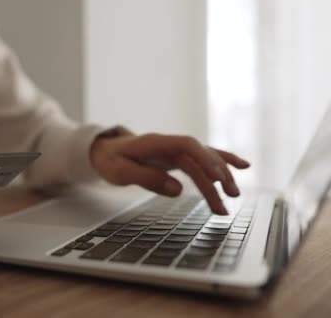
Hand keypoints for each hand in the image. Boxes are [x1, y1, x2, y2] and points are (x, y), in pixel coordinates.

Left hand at [90, 128, 249, 214]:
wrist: (102, 150)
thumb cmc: (109, 160)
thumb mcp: (120, 172)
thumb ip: (147, 179)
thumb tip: (178, 190)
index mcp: (155, 143)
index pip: (187, 147)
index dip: (204, 160)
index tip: (218, 178)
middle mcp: (169, 144)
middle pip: (198, 157)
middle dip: (215, 177)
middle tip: (228, 200)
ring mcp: (174, 149)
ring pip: (203, 160)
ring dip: (220, 176)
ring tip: (234, 195)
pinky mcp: (177, 157)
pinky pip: (202, 158)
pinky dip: (221, 162)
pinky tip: (240, 167)